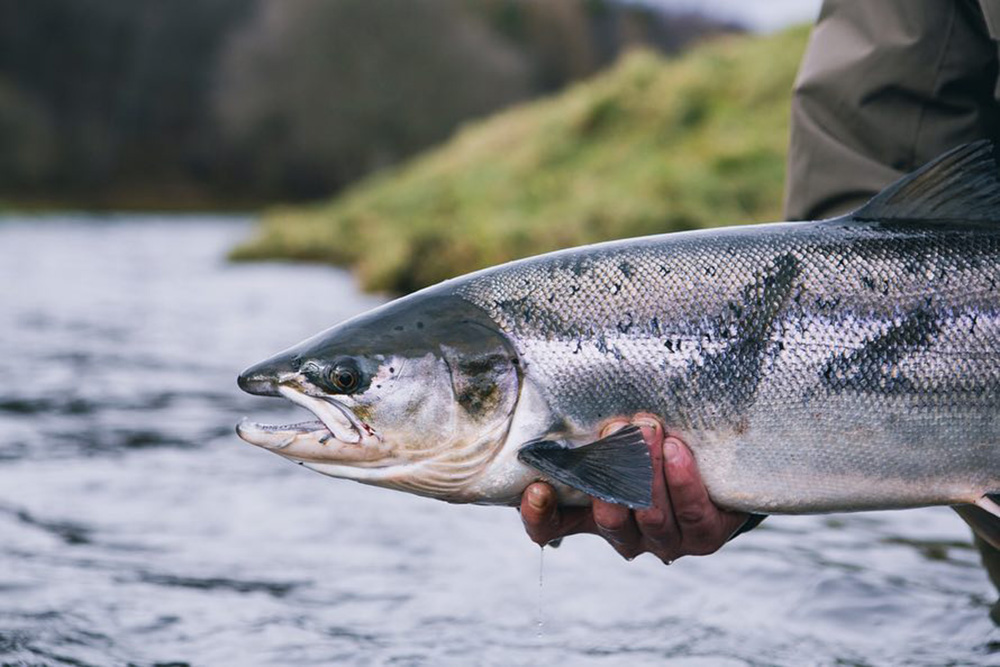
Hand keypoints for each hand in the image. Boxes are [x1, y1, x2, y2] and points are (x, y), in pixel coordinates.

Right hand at [518, 414, 749, 563]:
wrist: (716, 467)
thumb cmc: (651, 443)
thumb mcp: (617, 439)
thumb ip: (591, 429)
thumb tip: (559, 385)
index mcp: (593, 515)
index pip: (552, 527)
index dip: (539, 515)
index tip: (538, 488)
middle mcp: (625, 534)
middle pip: (609, 518)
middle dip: (612, 472)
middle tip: (614, 429)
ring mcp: (665, 539)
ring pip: (651, 515)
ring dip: (648, 470)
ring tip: (648, 428)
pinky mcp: (703, 535)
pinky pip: (691, 512)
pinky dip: (681, 480)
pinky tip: (676, 450)